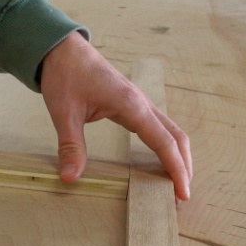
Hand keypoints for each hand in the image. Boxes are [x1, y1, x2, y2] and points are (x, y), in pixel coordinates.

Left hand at [41, 32, 191, 200]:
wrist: (62, 50)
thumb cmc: (65, 76)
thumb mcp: (64, 113)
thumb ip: (71, 146)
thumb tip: (70, 177)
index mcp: (132, 106)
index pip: (164, 142)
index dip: (176, 169)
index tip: (182, 193)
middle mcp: (142, 104)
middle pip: (177, 137)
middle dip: (183, 166)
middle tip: (181, 196)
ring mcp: (139, 103)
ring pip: (170, 131)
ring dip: (178, 156)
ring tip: (176, 182)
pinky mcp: (131, 104)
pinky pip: (157, 127)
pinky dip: (166, 145)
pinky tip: (160, 160)